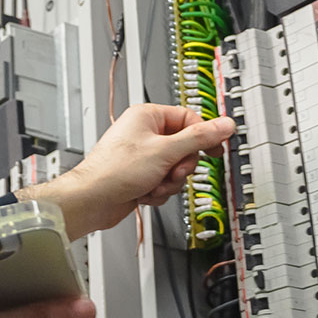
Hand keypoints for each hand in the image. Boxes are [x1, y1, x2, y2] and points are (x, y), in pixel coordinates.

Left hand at [20, 103, 234, 239]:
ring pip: (176, 168)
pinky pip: (164, 181)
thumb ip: (199, 138)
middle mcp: (145, 133)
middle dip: (180, 166)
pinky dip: (159, 191)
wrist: (92, 200)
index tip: (215, 149)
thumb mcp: (165, 151)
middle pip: (185, 147)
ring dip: (169, 182)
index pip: (189, 119)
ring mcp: (144, 156)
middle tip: (172, 172)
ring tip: (154, 185)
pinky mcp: (142, 175)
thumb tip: (224, 124)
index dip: (203, 136)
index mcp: (148, 116)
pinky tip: (145, 192)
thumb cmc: (115, 170)